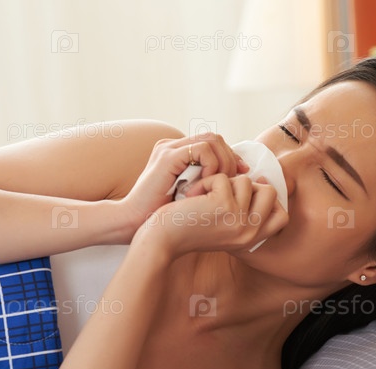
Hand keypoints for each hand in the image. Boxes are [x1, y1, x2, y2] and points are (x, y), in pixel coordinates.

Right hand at [120, 133, 249, 237]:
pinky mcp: (168, 157)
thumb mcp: (190, 195)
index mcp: (176, 153)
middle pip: (215, 138)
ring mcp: (168, 149)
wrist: (133, 223)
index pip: (213, 143)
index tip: (242, 174)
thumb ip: (205, 182)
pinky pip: (203, 150)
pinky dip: (213, 166)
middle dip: (231, 158)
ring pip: (212, 140)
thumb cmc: (162, 216)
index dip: (231, 156)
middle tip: (237, 179)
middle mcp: (172, 146)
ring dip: (224, 162)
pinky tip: (209, 184)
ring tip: (222, 183)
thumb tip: (235, 178)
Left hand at [136, 173, 287, 257]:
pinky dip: (204, 181)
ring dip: (220, 181)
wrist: (161, 241)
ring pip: (245, 180)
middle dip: (244, 185)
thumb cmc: (187, 230)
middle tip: (219, 191)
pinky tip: (191, 196)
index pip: (281, 217)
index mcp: (251, 239)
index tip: (247, 191)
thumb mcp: (222, 225)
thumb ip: (242, 211)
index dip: (268, 199)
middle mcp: (250, 233)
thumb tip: (260, 180)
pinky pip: (223, 178)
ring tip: (201, 195)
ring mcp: (240, 220)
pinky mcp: (225, 206)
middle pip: (269, 192)